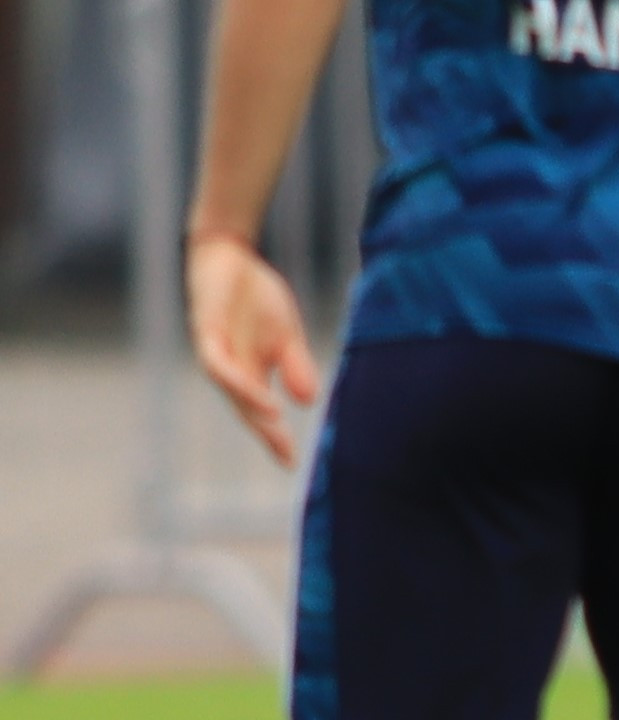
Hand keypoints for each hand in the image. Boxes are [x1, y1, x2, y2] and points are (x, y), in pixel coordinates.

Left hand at [186, 230, 319, 465]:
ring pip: (231, 392)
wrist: (228, 256)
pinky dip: (240, 384)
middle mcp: (230, 369)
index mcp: (249, 371)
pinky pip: (220, 367)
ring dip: (253, 409)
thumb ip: (295, 366)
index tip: (292, 463)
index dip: (275, 438)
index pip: (260, 412)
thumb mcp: (286, 334)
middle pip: (245, 410)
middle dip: (266, 434)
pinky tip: (261, 393)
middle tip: (286, 457)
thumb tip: (309, 402)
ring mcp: (217, 352)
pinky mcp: (208, 334)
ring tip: (277, 426)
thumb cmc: (253, 296)